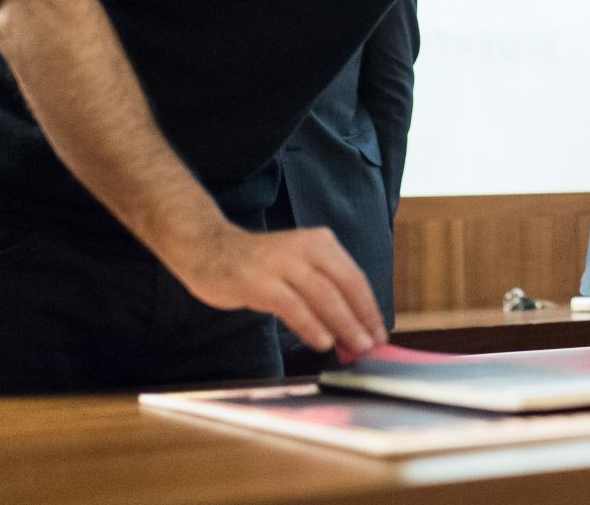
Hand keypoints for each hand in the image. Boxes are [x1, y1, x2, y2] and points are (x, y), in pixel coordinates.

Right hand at [167, 223, 387, 357]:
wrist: (209, 248)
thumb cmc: (260, 265)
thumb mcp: (297, 268)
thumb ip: (324, 293)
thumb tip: (352, 330)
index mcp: (321, 242)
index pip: (355, 277)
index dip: (370, 307)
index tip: (381, 332)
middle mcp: (305, 247)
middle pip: (344, 285)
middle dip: (362, 318)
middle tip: (373, 344)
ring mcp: (280, 263)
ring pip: (323, 295)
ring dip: (343, 323)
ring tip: (356, 346)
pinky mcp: (258, 281)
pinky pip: (292, 305)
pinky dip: (311, 325)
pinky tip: (323, 341)